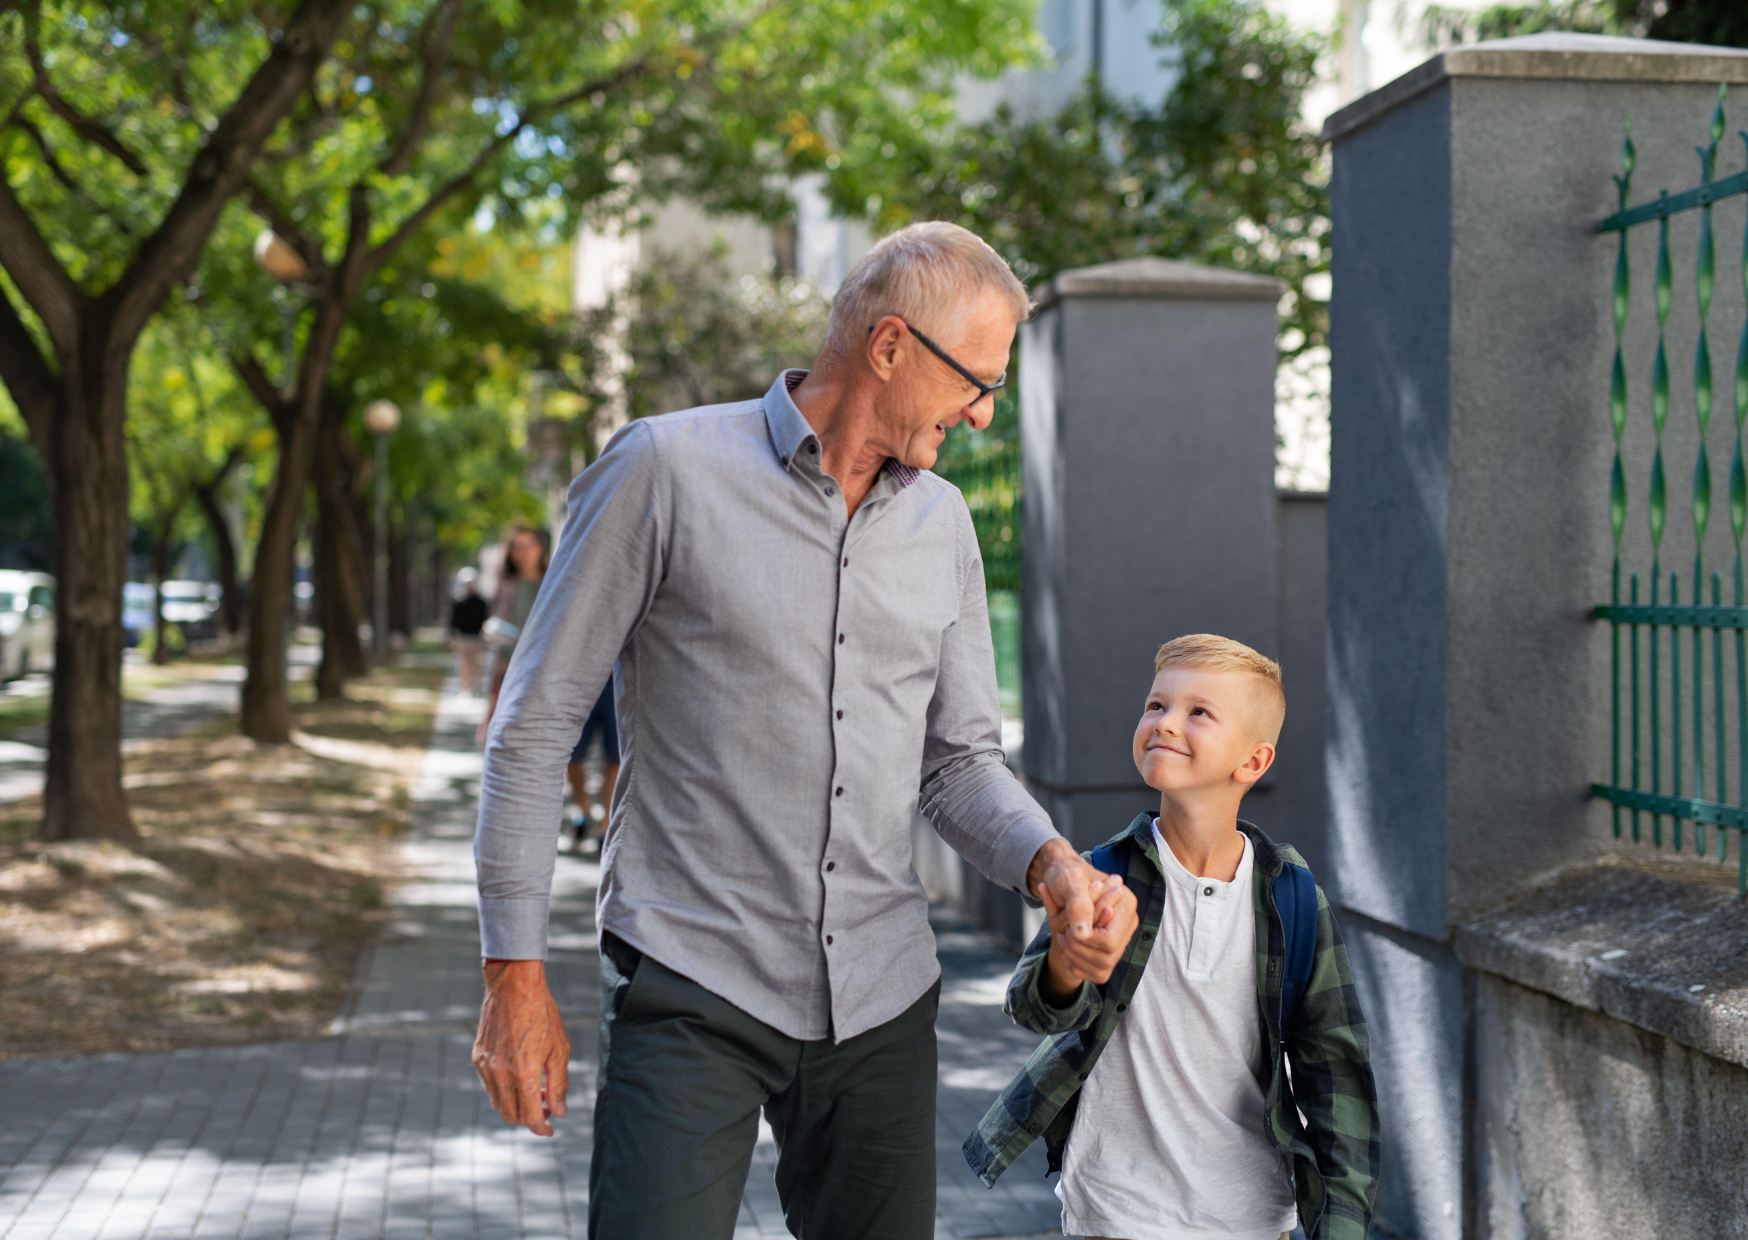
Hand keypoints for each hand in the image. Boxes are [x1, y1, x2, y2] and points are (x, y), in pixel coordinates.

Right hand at [472, 960, 570, 1136]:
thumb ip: (558, 1084)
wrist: (514, 985)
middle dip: (530, 1118)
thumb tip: (559, 1111)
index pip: (529, 1116)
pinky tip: (520, 1078)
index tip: (550, 1130)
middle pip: (512, 1115)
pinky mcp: (478, 1057)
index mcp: (524, 1073)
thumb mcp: (559, 1049)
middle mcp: (500, 1074)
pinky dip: (504, 1091)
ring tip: (536, 1093)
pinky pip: (490, 1086)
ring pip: (499, 1103)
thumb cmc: (542, 1013)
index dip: (541, 1128)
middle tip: (547, 1110)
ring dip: (517, 1106)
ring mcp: (486, 1066)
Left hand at [1026, 839, 1138, 994]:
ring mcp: (1122, 937)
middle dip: (1079, 950)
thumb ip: (1079, 905)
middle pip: (1108, 957)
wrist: (1063, 879)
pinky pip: (1099, 973)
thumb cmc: (1066, 876)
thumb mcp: (1069, 881)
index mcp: (1126, 903)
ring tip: (1062, 938)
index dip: (1086, 940)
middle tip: (1061, 935)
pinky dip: (1078, 966)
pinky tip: (1067, 950)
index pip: (1110, 939)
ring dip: (1077, 958)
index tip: (1068, 930)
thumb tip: (1082, 933)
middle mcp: (1129, 922)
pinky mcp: (1111, 949)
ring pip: (1103, 968)